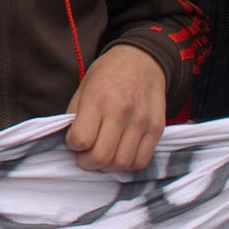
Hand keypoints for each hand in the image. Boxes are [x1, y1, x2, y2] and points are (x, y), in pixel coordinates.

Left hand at [66, 44, 167, 171]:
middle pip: (101, 157)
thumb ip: (75, 115)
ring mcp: (141, 121)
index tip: (74, 141)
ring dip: (107, 167)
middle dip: (87, 162)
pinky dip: (127, 165)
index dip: (72, 146)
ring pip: (122, 163)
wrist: (142, 61)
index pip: (81, 139)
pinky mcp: (157, 128)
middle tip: (85, 156)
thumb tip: (71, 143)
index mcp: (97, 98)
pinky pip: (141, 161)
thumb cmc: (108, 74)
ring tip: (102, 156)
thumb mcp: (83, 87)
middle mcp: (121, 111)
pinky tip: (119, 154)